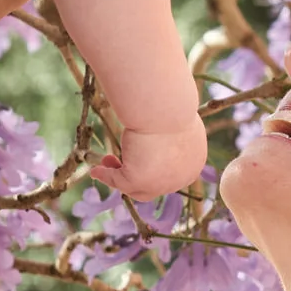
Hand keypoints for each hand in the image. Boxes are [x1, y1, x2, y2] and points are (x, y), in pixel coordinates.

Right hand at [93, 116, 208, 200]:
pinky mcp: (141, 180)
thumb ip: (166, 128)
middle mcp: (181, 178)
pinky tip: (96, 170)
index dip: (151, 168)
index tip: (136, 155)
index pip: (171, 173)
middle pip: (154, 185)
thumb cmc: (170, 102)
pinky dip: (106, 177)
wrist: (165, 106)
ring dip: (119, 177)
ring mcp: (162, 183)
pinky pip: (119, 182)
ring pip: (137, 188)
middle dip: (134, 173)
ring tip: (104, 163)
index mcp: (194, 161)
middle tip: (114, 158)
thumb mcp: (172, 117)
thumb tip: (158, 121)